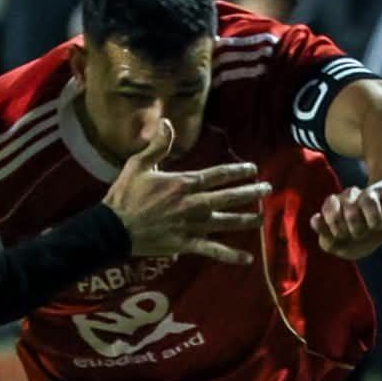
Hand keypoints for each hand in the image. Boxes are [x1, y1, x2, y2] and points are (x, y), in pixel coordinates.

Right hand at [104, 119, 269, 263]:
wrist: (113, 229)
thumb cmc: (125, 195)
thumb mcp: (138, 165)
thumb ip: (157, 145)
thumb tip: (167, 122)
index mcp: (184, 183)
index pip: (218, 175)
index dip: (238, 171)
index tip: (253, 169)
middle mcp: (193, 204)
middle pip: (229, 197)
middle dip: (251, 192)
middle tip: (268, 190)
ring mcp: (192, 225)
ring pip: (226, 222)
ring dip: (247, 220)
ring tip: (262, 219)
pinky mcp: (186, 244)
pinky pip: (213, 250)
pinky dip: (230, 255)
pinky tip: (247, 258)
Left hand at [311, 183, 381, 260]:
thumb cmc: (356, 237)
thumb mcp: (340, 245)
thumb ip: (327, 240)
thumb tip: (316, 220)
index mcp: (336, 206)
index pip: (329, 206)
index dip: (334, 224)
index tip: (340, 236)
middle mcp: (352, 197)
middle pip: (349, 205)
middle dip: (355, 226)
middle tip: (359, 235)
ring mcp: (373, 195)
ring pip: (369, 199)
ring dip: (373, 219)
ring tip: (376, 228)